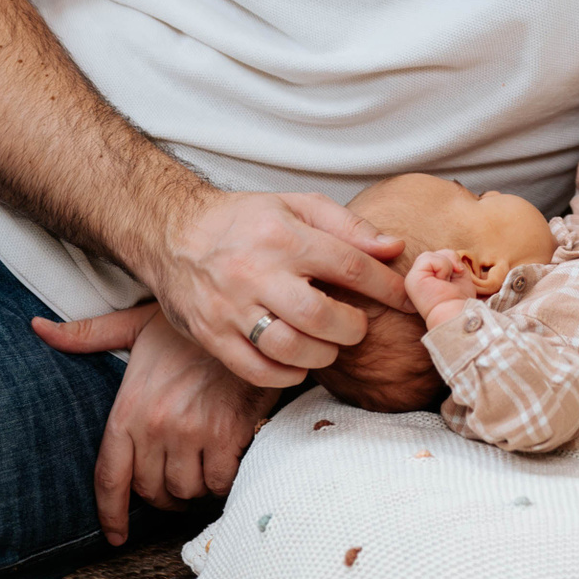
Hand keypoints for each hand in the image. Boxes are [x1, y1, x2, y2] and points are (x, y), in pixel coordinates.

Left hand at [33, 304, 277, 545]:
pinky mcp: (225, 434)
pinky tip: (226, 462)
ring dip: (193, 487)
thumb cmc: (192, 328)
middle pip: (149, 490)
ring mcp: (190, 432)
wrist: (246, 319)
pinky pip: (217, 481)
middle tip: (175, 481)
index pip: (110, 477)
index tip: (116, 534)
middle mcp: (154, 426)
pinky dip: (221, 479)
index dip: (111, 513)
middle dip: (162, 494)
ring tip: (202, 469)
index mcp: (128, 409)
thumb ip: (88, 335)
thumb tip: (39, 328)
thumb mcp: (136, 325)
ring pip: (184, 490)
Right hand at [145, 189, 409, 387]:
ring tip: (329, 343)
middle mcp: (256, 274)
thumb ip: (350, 226)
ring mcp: (230, 308)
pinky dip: (287, 374)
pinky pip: (256, 370)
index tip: (406, 300)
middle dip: (352, 328)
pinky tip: (300, 360)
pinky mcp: (211, 336)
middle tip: (357, 326)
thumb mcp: (299, 205)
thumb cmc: (246, 220)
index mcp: (284, 237)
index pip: (349, 266)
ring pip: (288, 348)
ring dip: (322, 354)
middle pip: (319, 316)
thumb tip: (394, 248)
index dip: (386, 288)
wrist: (173, 233)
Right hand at [406, 249, 476, 328]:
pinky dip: (442, 267)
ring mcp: (412, 278)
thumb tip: (448, 255)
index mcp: (426, 279)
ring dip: (446, 266)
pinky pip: (428, 258)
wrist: (455, 313)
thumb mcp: (459, 273)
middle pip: (434, 254)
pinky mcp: (412, 278)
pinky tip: (442, 281)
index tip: (454, 281)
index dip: (450, 263)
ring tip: (446, 282)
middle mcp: (417, 279)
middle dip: (450, 262)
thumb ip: (450, 260)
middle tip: (452, 280)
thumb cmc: (459, 299)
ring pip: (430, 255)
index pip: (437, 258)